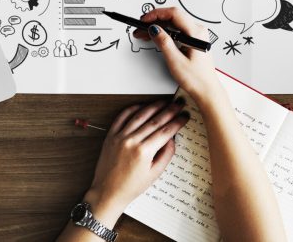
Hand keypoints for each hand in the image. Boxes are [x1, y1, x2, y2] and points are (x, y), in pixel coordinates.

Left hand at [84, 100, 189, 224]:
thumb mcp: (154, 174)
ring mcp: (120, 136)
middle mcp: (131, 141)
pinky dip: (132, 109)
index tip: (184, 117)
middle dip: (169, 111)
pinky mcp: (110, 135)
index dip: (177, 122)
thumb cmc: (131, 187)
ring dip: (153, 106)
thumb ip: (166, 155)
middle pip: (155, 121)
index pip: (165, 131)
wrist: (108, 192)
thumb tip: (172, 138)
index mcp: (144, 152)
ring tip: (164, 102)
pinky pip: (122, 117)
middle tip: (178, 104)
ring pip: (140, 115)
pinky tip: (141, 105)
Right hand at [135, 7, 222, 104]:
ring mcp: (196, 35)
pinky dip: (164, 32)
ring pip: (173, 23)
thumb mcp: (176, 61)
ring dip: (158, 26)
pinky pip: (177, 30)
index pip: (174, 14)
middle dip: (154, 20)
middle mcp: (198, 31)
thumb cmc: (196, 79)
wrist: (207, 90)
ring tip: (144, 33)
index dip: (156, 14)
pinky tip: (155, 36)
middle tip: (140, 27)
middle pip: (173, 17)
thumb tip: (154, 29)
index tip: (144, 20)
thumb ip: (164, 43)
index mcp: (196, 33)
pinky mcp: (193, 40)